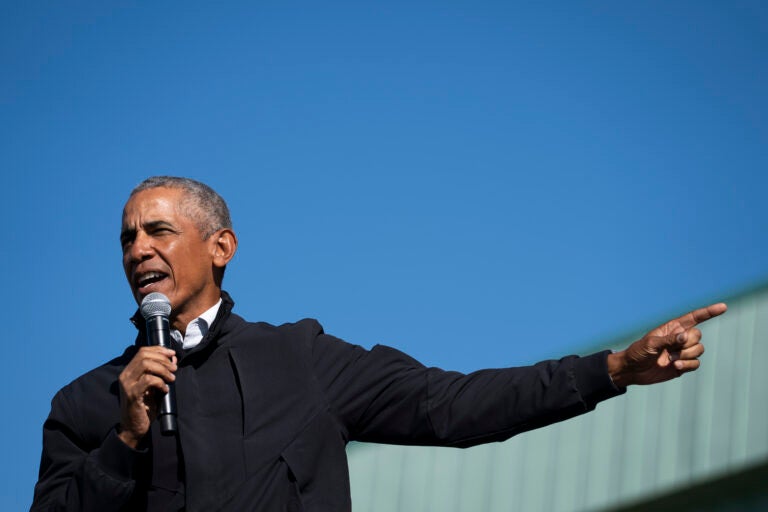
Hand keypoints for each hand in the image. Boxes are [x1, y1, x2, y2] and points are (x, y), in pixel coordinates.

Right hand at [117, 346, 176, 447]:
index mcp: (129, 372)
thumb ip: (162, 372)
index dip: (159, 350)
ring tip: (171, 379)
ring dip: (163, 370)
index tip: (172, 354)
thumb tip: (173, 358)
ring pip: (146, 365)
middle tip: (174, 369)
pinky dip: (160, 382)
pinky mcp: (132, 395)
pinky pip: (148, 380)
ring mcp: (127, 385)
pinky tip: (165, 390)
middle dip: (163, 359)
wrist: (134, 428)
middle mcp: (125, 376)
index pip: (142, 351)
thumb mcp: (155, 386)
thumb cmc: (145, 407)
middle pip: (144, 356)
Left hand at [607, 303, 726, 386]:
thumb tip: (685, 337)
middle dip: (687, 343)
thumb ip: (668, 340)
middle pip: (697, 336)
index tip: (723, 307)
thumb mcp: (650, 344)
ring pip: (699, 350)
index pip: (694, 318)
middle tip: (670, 349)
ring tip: (670, 359)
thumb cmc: (638, 352)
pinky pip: (696, 363)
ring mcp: (682, 351)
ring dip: (685, 355)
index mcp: (672, 328)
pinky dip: (687, 365)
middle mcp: (680, 338)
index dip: (709, 312)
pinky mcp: (684, 365)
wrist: (633, 370)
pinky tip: (675, 367)